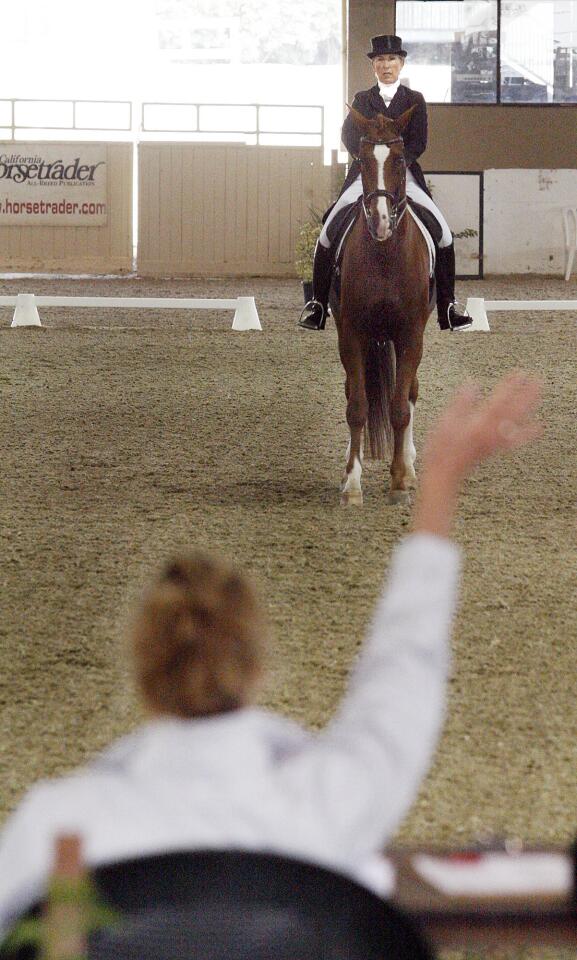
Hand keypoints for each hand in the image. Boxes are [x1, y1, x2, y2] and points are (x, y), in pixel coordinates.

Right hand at [413, 372, 541, 538]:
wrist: (445, 473)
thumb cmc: (442, 449)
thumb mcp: (445, 421)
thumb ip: (461, 402)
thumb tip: (471, 383)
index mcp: (478, 423)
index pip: (499, 401)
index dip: (510, 386)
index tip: (519, 374)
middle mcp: (491, 431)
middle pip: (513, 410)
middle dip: (526, 395)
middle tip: (538, 381)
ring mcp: (495, 441)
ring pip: (517, 422)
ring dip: (529, 408)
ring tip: (539, 396)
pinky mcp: (496, 448)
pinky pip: (516, 438)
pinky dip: (528, 432)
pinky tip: (538, 427)